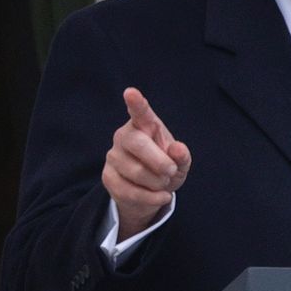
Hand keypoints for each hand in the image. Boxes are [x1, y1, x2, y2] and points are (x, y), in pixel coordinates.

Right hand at [101, 87, 190, 239]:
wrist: (150, 194)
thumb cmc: (166, 169)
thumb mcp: (180, 163)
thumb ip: (182, 156)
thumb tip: (178, 150)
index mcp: (144, 125)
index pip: (140, 112)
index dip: (136, 103)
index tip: (131, 92)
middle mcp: (124, 136)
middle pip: (138, 144)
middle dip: (159, 161)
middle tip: (171, 171)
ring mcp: (113, 156)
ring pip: (136, 171)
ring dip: (157, 182)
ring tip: (163, 182)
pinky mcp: (108, 177)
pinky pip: (130, 191)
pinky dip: (151, 197)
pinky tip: (160, 196)